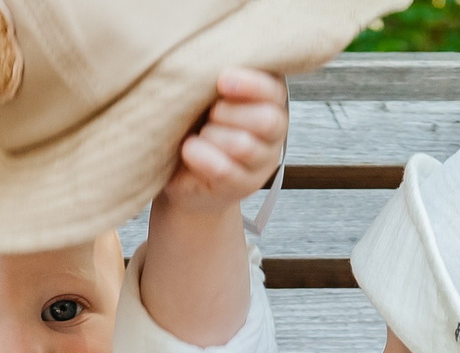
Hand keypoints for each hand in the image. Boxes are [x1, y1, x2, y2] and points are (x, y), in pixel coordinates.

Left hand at [159, 69, 287, 212]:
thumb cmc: (195, 120)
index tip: (222, 80)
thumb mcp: (206, 91)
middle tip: (209, 114)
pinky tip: (190, 149)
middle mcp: (274, 130)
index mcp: (269, 98)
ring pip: (244, 146)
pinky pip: (224, 170)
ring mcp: (262, 161)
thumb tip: (211, 58)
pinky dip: (202, 157)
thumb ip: (216, 75)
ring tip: (200, 134)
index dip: (250, 84)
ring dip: (213, 136)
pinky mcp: (245, 186)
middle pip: (267, 120)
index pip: (274, 90)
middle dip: (229, 113)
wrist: (184, 170)